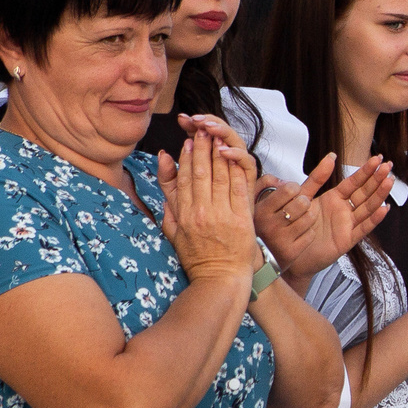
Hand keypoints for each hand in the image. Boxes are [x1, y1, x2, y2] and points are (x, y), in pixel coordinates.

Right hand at [155, 126, 260, 283]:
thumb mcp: (173, 231)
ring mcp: (222, 215)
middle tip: (204, 130)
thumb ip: (169, 204)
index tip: (189, 141)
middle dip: (202, 148)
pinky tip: (235, 156)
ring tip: (219, 136)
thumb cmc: (197, 256)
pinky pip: (239, 189)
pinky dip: (237, 170)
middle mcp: (202, 212)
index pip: (184, 178)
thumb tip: (164, 178)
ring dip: (219, 153)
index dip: (186, 157)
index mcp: (184, 214)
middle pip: (201, 172)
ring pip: (220, 176)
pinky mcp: (242, 219)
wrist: (221, 278)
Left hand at [257, 150, 392, 276]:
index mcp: (335, 198)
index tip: (377, 159)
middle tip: (389, 166)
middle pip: (365, 192)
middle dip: (377, 179)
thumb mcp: (305, 196)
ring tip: (390, 182)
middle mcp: (344, 210)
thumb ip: (317, 177)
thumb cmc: (296, 226)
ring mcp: (347, 224)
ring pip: (368, 207)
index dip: (366, 171)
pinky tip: (384, 209)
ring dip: (379, 195)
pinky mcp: (347, 239)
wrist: (290, 252)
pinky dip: (374, 219)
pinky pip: (363, 228)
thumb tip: (331, 156)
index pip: (354, 182)